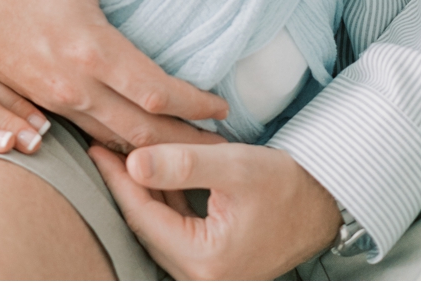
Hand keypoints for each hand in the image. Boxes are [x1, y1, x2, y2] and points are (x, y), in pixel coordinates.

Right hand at [0, 0, 228, 151]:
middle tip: (221, 150)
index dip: (196, 105)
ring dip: (154, 151)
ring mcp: (51, 97)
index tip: (223, 108)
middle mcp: (73, 83)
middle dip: (186, 144)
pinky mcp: (35, 100)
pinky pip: (86, 135)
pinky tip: (133, 146)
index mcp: (90, 48)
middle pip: (143, 132)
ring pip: (114, 140)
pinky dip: (117, 146)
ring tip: (186, 156)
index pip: (158, 93)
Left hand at [88, 140, 340, 278]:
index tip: (95, 146)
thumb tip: (131, 164)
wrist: (326, 204)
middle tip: (101, 145)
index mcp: (205, 261)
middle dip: (124, 185)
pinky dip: (160, 201)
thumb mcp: (234, 166)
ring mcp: (207, 273)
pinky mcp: (213, 261)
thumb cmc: (287, 185)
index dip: (115, 178)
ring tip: (119, 154)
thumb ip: (182, 165)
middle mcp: (203, 276)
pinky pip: (173, 229)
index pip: (142, 215)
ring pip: (156, 226)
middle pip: (145, 224)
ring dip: (140, 192)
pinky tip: (148, 173)